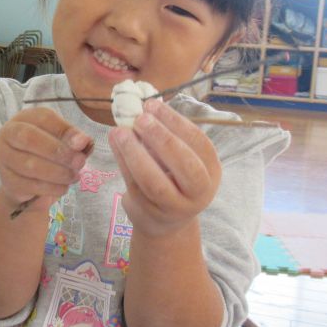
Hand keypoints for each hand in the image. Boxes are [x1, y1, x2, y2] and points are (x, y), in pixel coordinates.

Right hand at [0, 108, 91, 211]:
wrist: (26, 177)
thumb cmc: (47, 150)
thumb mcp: (62, 139)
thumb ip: (73, 138)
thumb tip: (83, 141)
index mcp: (25, 118)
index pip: (43, 118)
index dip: (64, 130)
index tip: (83, 143)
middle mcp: (9, 134)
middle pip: (30, 139)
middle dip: (58, 151)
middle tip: (80, 162)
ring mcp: (4, 157)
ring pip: (30, 165)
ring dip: (57, 173)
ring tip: (74, 176)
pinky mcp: (7, 180)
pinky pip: (30, 185)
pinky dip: (51, 188)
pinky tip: (64, 187)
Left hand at [108, 98, 220, 237]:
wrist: (164, 222)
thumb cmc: (174, 180)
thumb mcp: (180, 159)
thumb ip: (168, 136)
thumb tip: (147, 105)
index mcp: (211, 171)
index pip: (200, 143)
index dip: (176, 122)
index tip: (153, 105)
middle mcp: (198, 192)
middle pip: (185, 165)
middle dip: (161, 138)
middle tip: (140, 118)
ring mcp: (173, 206)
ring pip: (154, 181)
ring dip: (135, 152)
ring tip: (120, 131)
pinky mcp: (148, 211)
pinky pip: (134, 184)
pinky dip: (123, 161)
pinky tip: (115, 143)